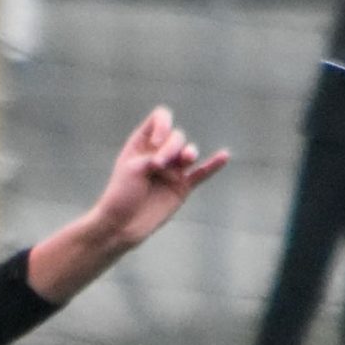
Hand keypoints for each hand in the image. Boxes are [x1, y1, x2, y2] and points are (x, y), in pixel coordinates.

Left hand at [93, 107, 229, 247]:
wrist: (120, 226)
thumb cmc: (120, 195)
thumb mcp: (133, 168)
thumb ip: (158, 154)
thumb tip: (186, 155)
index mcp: (142, 144)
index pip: (160, 119)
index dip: (163, 124)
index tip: (156, 141)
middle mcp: (159, 153)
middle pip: (177, 136)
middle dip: (171, 147)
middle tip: (157, 165)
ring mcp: (172, 170)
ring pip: (189, 152)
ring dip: (188, 153)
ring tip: (187, 159)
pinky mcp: (182, 187)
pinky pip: (201, 173)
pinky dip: (213, 165)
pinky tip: (224, 156)